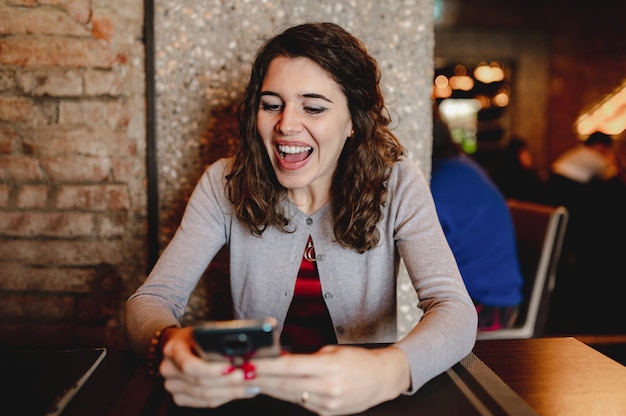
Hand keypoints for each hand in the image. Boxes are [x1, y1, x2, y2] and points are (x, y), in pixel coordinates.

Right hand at [159, 327, 260, 407]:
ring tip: (250, 385)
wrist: (180, 345)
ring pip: (204, 395)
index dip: (211, 369)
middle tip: (248, 376)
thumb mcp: (204, 331)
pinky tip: (242, 391)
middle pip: (199, 382)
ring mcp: (172, 386)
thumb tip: (242, 350)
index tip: (232, 367)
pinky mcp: (179, 397)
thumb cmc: (196, 337)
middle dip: (226, 381)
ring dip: (230, 391)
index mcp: (172, 349)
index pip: (189, 365)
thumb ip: (216, 340)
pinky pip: (204, 402)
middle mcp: (168, 369)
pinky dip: (225, 397)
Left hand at [250, 345, 410, 415]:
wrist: (382, 380)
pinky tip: (274, 389)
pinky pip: (301, 403)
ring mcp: (327, 404)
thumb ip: (307, 357)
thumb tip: (280, 358)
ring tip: (251, 380)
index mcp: (328, 368)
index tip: (250, 362)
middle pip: (285, 384)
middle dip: (261, 378)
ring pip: (289, 395)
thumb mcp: (333, 351)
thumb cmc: (358, 361)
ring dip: (269, 388)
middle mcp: (327, 388)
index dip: (267, 366)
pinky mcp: (327, 414)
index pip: (290, 367)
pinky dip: (286, 395)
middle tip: (241, 372)